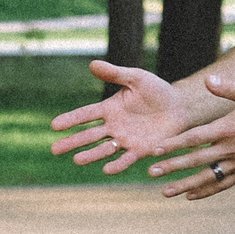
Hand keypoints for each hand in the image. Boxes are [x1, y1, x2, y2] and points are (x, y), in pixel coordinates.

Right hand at [50, 60, 194, 172]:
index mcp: (110, 109)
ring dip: (91, 155)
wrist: (180, 107)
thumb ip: (115, 73)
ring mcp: (126, 140)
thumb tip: (92, 64)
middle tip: (55, 149)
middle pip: (89, 136)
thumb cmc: (157, 90)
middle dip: (72, 142)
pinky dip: (117, 165)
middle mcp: (114, 127)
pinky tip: (106, 169)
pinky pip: (126, 159)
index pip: (86, 115)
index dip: (71, 119)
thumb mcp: (136, 78)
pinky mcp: (140, 150)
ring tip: (77, 160)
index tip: (54, 125)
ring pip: (104, 149)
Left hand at [149, 76, 234, 198]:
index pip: (195, 138)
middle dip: (173, 167)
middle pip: (196, 160)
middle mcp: (231, 148)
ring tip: (166, 192)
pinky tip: (191, 196)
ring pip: (207, 177)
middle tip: (152, 173)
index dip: (175, 145)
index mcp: (228, 128)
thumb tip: (207, 79)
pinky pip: (223, 184)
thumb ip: (228, 87)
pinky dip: (207, 191)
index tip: (156, 151)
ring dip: (185, 185)